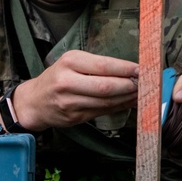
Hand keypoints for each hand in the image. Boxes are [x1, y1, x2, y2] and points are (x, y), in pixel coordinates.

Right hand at [11, 50, 139, 131]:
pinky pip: (103, 112)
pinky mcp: (75, 118)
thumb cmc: (58, 77)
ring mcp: (70, 102)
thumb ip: (98, 66)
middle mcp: (68, 82)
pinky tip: (129, 103)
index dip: (126, 69)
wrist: (35, 101)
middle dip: (130, 86)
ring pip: (106, 102)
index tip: (142, 69)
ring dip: (128, 99)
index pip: (104, 65)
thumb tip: (131, 70)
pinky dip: (119, 108)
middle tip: (147, 84)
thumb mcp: (72, 62)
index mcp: (69, 62)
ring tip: (142, 94)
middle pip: (107, 86)